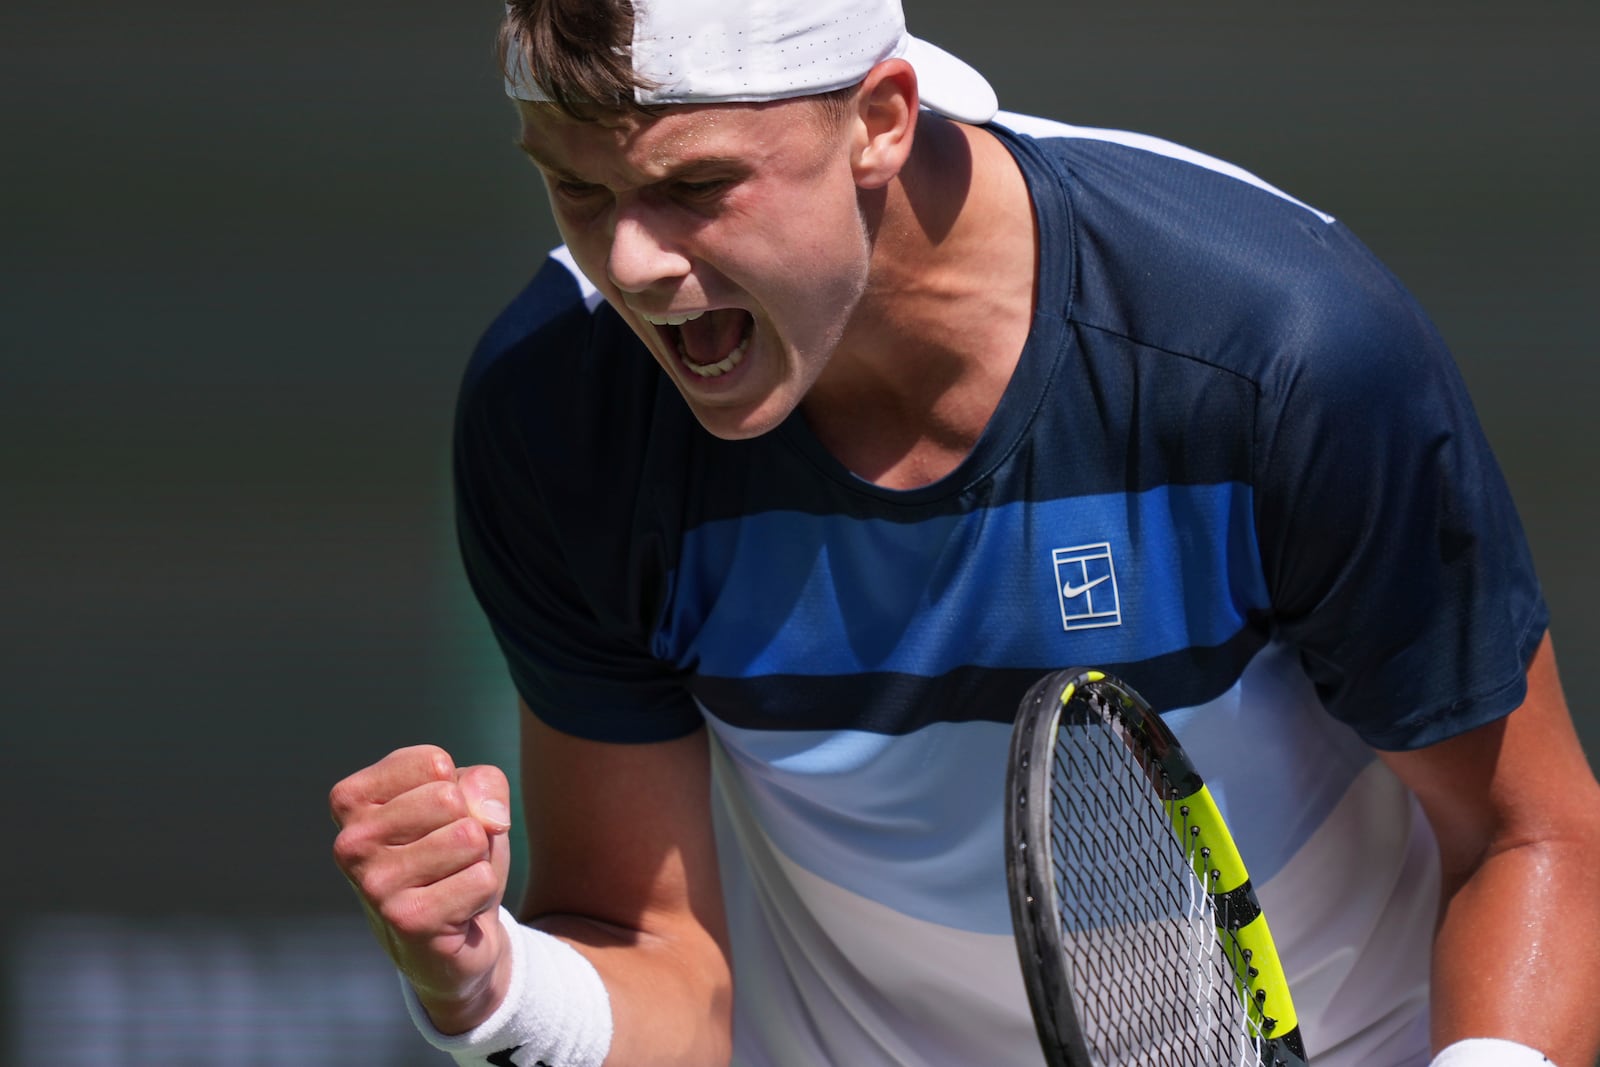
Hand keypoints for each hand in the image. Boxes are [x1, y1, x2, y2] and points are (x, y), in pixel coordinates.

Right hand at [330, 745, 513, 1031]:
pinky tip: (457, 911)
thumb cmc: (455, 855)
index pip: (433, 763)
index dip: (457, 790)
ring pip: (468, 837)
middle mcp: (351, 842)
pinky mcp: (406, 920)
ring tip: (452, 881)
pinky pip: (480, 879)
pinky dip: (482, 893)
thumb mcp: (471, 801)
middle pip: (449, 799)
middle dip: (469, 826)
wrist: (458, 937)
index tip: (439, 821)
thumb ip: (483, 783)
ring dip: (476, 861)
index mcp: (352, 801)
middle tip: (449, 858)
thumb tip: (488, 819)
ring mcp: (374, 884)